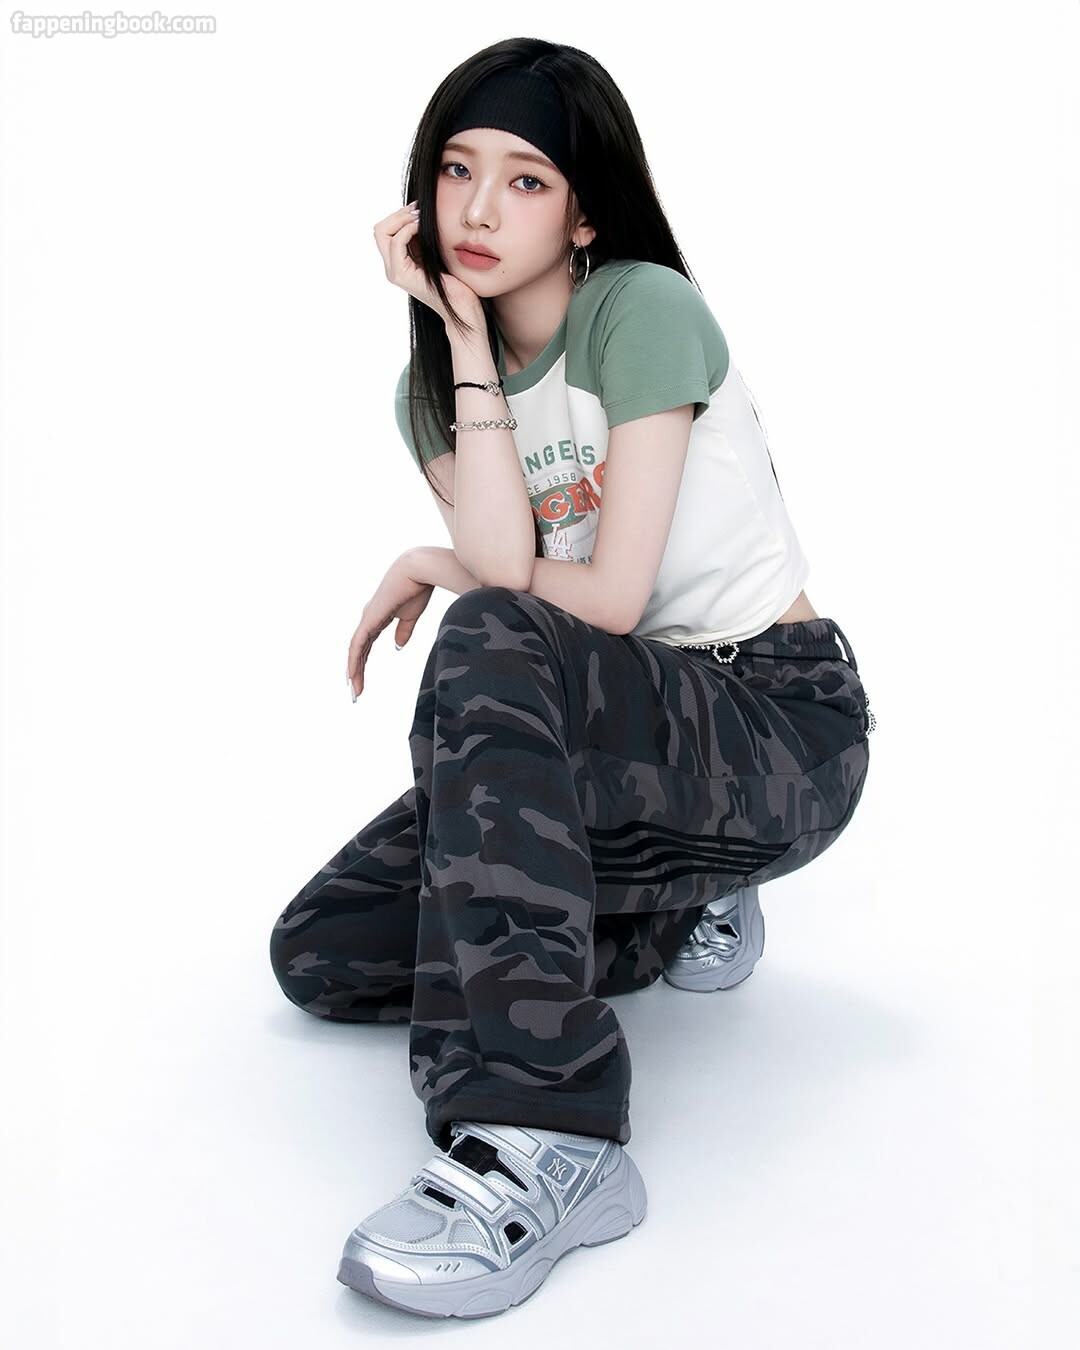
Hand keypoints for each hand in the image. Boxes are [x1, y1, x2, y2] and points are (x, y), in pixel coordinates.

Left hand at [346, 552, 434, 697]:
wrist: (417, 571)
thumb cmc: (417, 588)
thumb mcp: (410, 616)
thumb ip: (404, 631)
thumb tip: (398, 646)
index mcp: (378, 619)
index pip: (366, 646)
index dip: (363, 663)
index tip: (362, 680)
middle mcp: (369, 620)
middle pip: (358, 651)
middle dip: (356, 672)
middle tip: (356, 693)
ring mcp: (367, 619)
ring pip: (355, 651)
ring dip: (353, 671)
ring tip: (354, 691)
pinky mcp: (369, 620)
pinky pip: (357, 645)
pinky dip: (353, 661)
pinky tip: (352, 675)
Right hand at [373, 202, 484, 328]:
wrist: (463, 306)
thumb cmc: (457, 281)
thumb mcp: (438, 252)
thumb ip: (425, 238)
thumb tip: (420, 212)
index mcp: (399, 262)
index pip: (386, 230)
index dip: (400, 215)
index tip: (419, 208)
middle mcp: (393, 268)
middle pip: (379, 229)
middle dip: (398, 214)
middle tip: (418, 209)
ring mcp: (395, 272)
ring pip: (382, 232)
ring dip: (403, 219)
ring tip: (421, 217)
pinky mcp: (402, 275)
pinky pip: (396, 242)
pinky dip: (408, 228)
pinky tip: (423, 226)